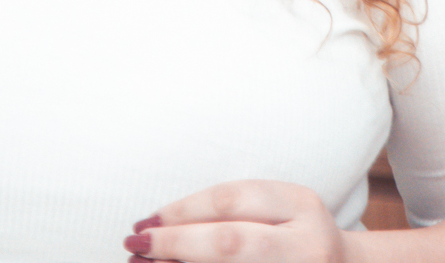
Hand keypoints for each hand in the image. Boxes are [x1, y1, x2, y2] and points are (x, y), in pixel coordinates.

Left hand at [123, 181, 345, 262]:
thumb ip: (228, 212)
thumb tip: (156, 226)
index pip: (231, 199)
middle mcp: (308, 244)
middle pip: (231, 243)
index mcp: (302, 204)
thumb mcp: (275, 210)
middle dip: (177, 243)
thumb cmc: (292, 237)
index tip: (145, 222)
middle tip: (136, 245)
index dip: (181, 211)